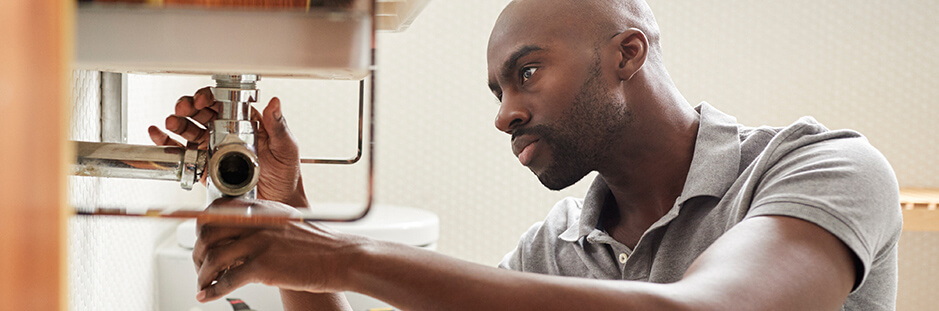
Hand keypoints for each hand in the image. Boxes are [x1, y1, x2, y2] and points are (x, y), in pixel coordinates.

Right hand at [148, 88, 307, 205]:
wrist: (279, 201)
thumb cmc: (286, 173)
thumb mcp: (286, 147)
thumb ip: (278, 126)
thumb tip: (275, 102)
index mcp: (245, 123)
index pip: (223, 103)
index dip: (209, 97)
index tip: (202, 99)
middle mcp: (226, 133)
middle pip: (201, 113)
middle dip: (188, 107)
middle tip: (184, 108)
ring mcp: (213, 148)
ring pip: (189, 129)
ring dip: (177, 122)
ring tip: (172, 122)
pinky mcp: (204, 166)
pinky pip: (183, 152)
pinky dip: (167, 142)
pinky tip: (158, 134)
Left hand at [193, 198, 367, 301]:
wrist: (341, 258)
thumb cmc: (319, 245)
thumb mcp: (287, 222)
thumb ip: (263, 223)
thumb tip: (240, 235)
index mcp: (262, 209)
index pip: (216, 209)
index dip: (202, 226)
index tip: (200, 240)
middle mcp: (256, 222)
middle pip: (208, 233)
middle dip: (197, 252)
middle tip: (199, 264)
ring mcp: (259, 243)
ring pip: (212, 258)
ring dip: (202, 275)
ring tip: (204, 284)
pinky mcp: (263, 266)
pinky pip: (227, 280)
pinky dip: (213, 291)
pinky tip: (208, 296)